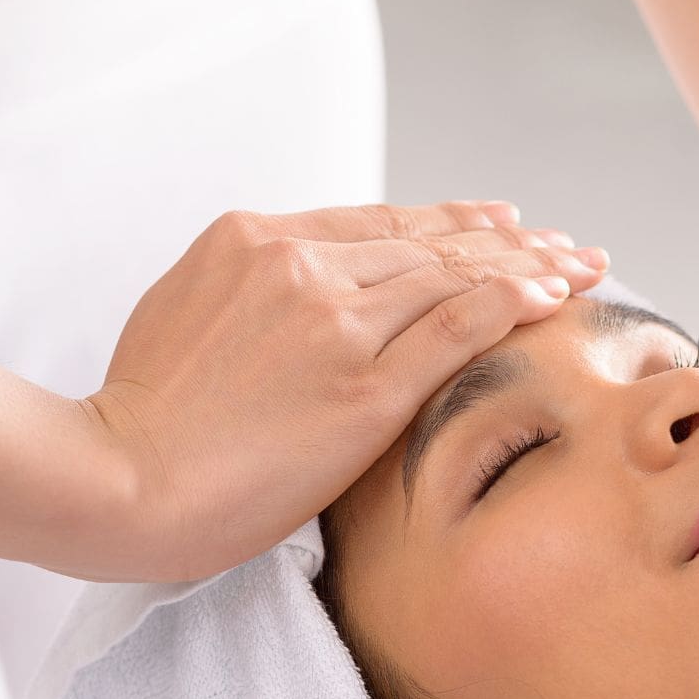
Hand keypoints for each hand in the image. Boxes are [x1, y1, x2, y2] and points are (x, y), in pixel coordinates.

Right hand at [69, 200, 609, 581]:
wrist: (119, 478)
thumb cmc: (144, 418)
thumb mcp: (185, 312)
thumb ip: (252, 290)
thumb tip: (296, 292)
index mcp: (253, 240)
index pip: (380, 222)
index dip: (452, 221)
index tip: (501, 220)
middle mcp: (301, 265)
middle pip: (430, 242)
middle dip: (509, 240)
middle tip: (565, 243)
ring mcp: (337, 322)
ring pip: (454, 275)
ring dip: (528, 265)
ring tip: (579, 267)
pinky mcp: (364, 385)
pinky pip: (458, 327)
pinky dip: (512, 302)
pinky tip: (552, 295)